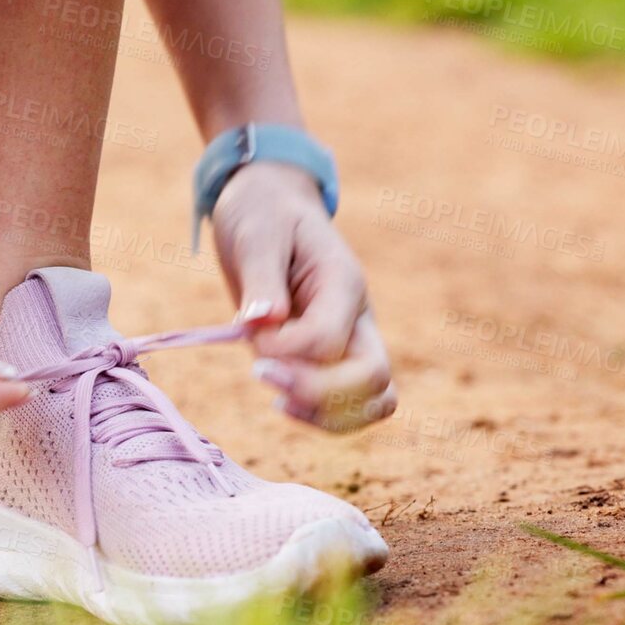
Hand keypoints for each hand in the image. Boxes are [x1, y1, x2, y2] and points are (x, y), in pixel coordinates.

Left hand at [210, 162, 396, 431]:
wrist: (271, 207)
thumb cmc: (263, 215)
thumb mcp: (256, 234)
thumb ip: (261, 279)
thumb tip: (261, 323)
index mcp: (343, 283)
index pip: (328, 340)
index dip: (285, 351)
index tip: (248, 331)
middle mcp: (359, 317)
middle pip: (373, 377)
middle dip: (318, 392)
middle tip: (260, 374)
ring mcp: (354, 341)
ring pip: (376, 401)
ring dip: (328, 415)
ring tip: (279, 400)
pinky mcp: (337, 359)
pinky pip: (354, 406)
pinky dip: (325, 417)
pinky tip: (284, 400)